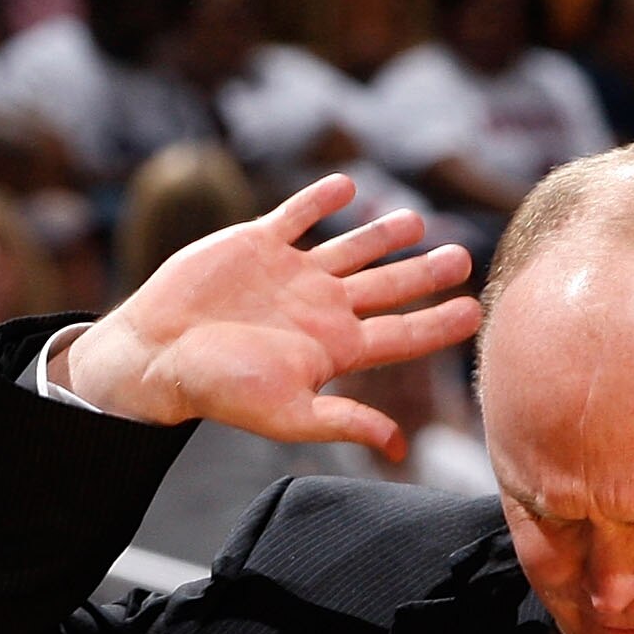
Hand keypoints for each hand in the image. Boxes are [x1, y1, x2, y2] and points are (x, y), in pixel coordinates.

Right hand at [58, 174, 479, 457]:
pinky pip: (297, 215)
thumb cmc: (219, 389)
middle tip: (463, 255)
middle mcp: (320, 310)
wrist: (157, 354)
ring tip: (414, 219)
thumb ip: (346, 422)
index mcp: (334, 349)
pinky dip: (321, 199)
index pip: (401, 335)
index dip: (439, 324)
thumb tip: (399, 448)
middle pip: (387, 287)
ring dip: (383, 233)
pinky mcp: (256, 244)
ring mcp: (291, 275)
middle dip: (425, 272)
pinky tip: (348, 186)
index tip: (476, 310)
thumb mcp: (289, 412)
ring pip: (350, 248)